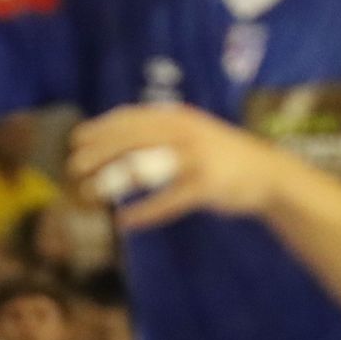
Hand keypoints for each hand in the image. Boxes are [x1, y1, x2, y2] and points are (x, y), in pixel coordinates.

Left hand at [67, 103, 289, 230]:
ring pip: (145, 168)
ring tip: (90, 193)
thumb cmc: (221, 157)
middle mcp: (186, 132)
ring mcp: (196, 158)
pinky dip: (144, 213)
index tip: (76, 138)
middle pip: (131, 139)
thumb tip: (120, 141)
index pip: (132, 118)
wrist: (267, 174)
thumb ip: (161, 134)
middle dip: (99, 152)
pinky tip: (125, 222)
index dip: (102, 127)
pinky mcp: (205, 186)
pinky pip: (167, 201)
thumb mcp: (192, 135)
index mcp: (179, 118)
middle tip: (73, 166)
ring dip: (113, 181)